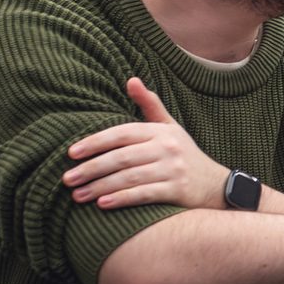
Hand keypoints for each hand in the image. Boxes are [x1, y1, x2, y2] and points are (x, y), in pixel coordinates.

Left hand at [63, 78, 227, 209]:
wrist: (216, 185)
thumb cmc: (184, 155)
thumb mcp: (170, 127)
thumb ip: (149, 105)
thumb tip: (131, 80)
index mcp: (161, 131)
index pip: (122, 133)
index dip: (95, 142)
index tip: (71, 153)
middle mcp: (168, 148)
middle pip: (122, 157)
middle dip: (91, 168)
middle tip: (67, 179)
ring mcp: (174, 169)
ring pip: (129, 177)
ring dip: (100, 186)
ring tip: (77, 195)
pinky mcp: (178, 190)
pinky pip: (144, 195)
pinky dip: (122, 199)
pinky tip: (103, 204)